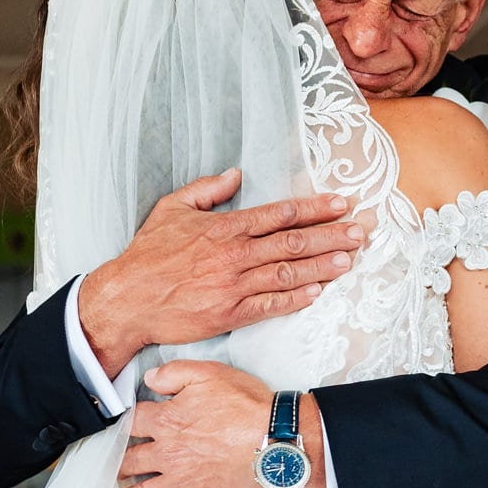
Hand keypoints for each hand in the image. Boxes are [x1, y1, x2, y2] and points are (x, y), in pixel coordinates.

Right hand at [79, 173, 364, 376]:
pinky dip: (296, 298)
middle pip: (293, 242)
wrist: (126, 299)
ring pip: (288, 273)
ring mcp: (234, 286)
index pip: (280, 214)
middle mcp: (234, 254)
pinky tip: (318, 292)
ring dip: (323, 266)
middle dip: (331, 236)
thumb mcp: (172, 209)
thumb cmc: (147, 255)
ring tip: (350, 259)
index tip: (342, 204)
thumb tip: (236, 173)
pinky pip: (271, 305)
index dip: (315, 208)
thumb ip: (207, 189)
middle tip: (361, 232)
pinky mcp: (230, 314)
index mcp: (225, 227)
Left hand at [117, 360, 322, 487]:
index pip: (129, 424)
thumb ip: (174, 373)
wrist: (276, 441)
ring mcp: (179, 482)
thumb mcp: (211, 373)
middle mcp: (166, 454)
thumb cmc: (249, 408)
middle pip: (126, 461)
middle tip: (120, 464)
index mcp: (167, 421)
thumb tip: (150, 379)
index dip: (124, 424)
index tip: (125, 428)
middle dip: (121, 462)